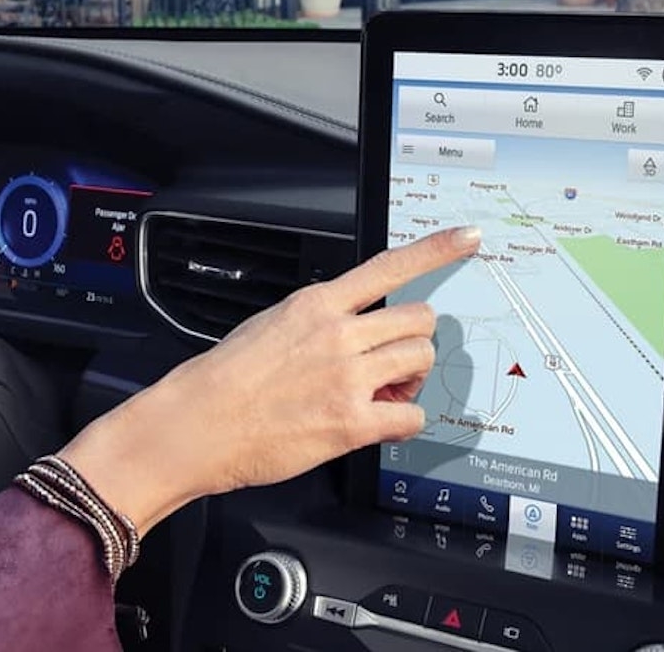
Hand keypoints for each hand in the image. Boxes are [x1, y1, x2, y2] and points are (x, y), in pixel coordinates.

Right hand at [58, 225, 479, 534]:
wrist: (196, 425)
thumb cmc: (223, 381)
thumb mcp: (270, 324)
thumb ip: (318, 319)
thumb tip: (352, 325)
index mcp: (316, 304)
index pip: (389, 266)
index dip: (436, 250)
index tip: (468, 238)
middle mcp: (338, 335)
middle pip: (420, 320)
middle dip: (413, 341)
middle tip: (393, 363)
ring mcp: (347, 378)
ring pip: (420, 361)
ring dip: (410, 379)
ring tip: (381, 395)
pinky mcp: (351, 423)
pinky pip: (411, 417)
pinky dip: (403, 422)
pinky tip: (379, 424)